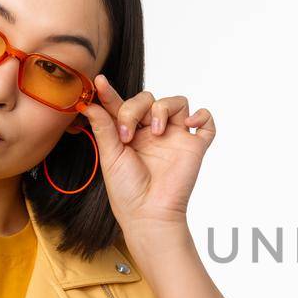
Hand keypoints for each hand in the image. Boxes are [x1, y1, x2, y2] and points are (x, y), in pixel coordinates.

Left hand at [78, 75, 216, 232]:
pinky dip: (202, 116)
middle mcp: (153, 132)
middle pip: (149, 98)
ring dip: (164, 109)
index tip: (99, 83)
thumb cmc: (127, 191)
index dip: (110, 93)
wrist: (149, 213)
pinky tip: (189, 124)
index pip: (122, 105)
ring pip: (177, 103)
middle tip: (128, 134)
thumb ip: (103, 128)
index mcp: (131, 133)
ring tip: (156, 132)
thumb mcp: (110, 156)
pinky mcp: (194, 147)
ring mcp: (175, 138)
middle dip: (135, 108)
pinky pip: (207, 123)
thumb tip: (90, 104)